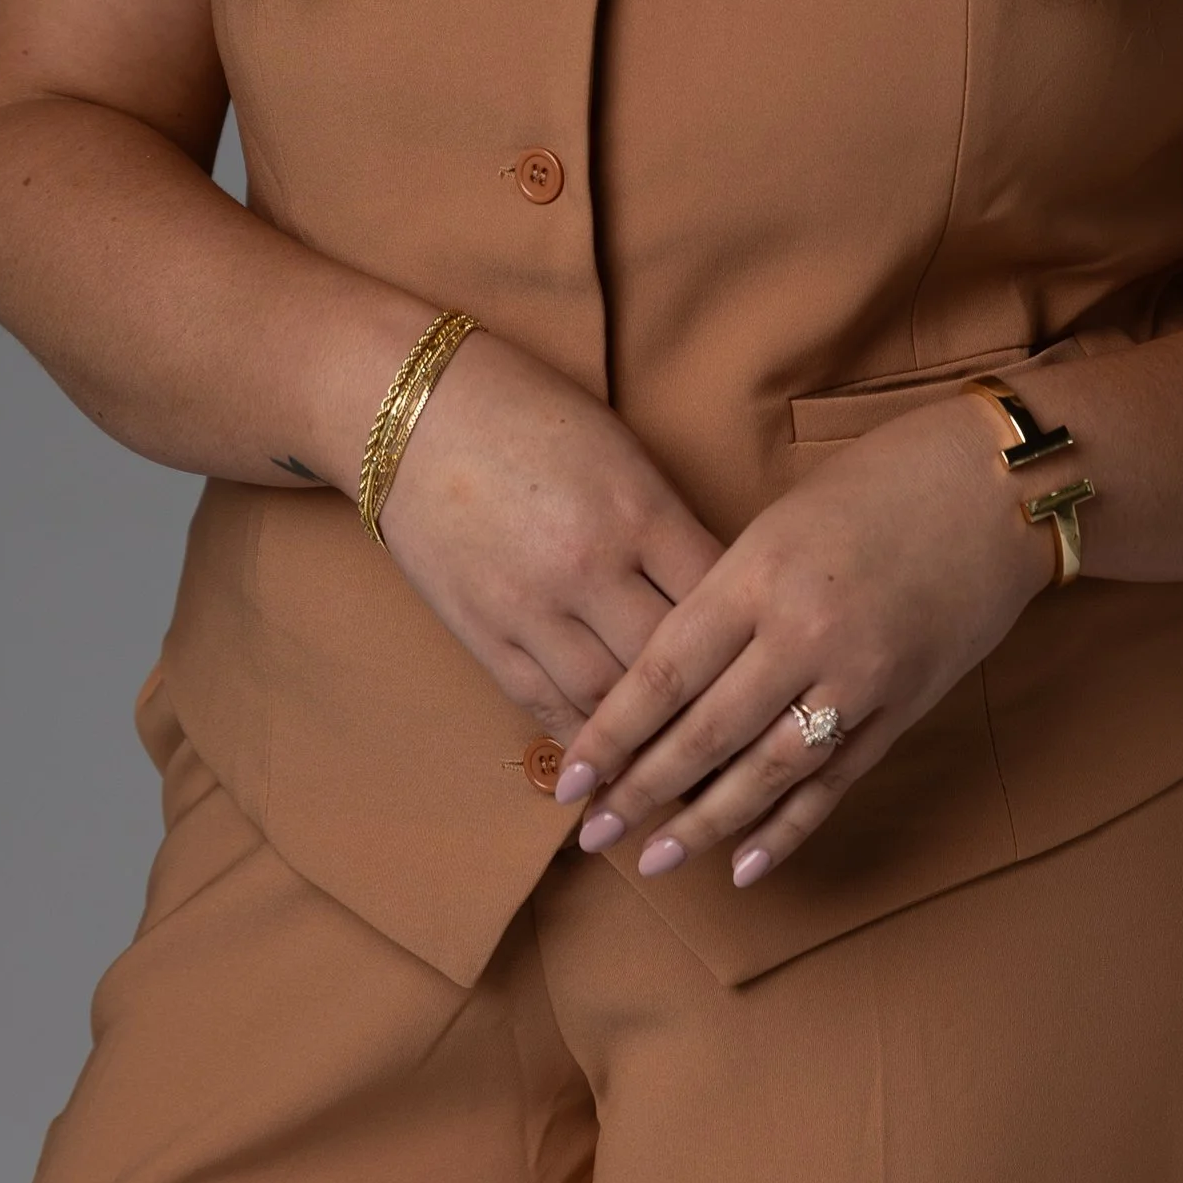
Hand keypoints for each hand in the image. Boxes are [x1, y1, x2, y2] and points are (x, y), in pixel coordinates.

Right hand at [373, 330, 723, 733]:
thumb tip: (718, 591)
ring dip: (651, 743)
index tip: (773, 665)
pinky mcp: (483, 635)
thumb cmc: (526, 412)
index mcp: (636, 511)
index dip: (753, 638)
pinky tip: (615, 762)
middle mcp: (588, 569)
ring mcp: (531, 609)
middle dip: (712, 706)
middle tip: (750, 738)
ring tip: (691, 770)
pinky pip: (546, 706)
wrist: (410, 413)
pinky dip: (586, 740)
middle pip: (672, 666)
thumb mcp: (619, 450)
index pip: (718, 598)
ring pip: (611, 703)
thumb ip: (666, 522)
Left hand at [550, 396, 1050, 886]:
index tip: (570, 779)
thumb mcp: (779, 520)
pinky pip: (836, 781)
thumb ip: (727, 593)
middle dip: (642, 791)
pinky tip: (747, 864)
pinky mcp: (904, 706)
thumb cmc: (877, 483)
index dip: (612, 734)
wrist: (994, 485)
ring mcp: (860, 676)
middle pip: (706, 733)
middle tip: (593, 834)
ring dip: (706, 824)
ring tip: (655, 860)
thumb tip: (665, 675)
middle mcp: (804, 632)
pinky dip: (789, 827)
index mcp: (759, 573)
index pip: (665, 673)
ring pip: (767, 771)